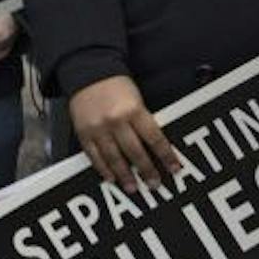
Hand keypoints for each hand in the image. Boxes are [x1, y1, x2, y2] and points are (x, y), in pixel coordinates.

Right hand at [70, 76, 182, 190]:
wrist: (88, 71)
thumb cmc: (116, 85)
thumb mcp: (137, 99)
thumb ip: (144, 121)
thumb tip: (156, 145)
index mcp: (134, 110)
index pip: (155, 138)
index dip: (166, 156)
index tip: (174, 168)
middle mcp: (116, 121)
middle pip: (135, 152)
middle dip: (146, 170)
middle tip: (155, 184)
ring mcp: (98, 129)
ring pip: (114, 158)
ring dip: (125, 176)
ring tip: (133, 187)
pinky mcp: (84, 134)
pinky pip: (94, 156)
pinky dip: (103, 169)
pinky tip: (111, 178)